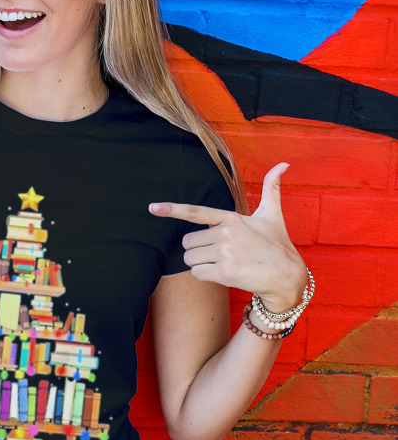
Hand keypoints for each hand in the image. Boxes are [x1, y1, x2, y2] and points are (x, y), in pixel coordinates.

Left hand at [149, 162, 306, 311]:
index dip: (172, 209)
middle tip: (219, 254)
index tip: (152, 208)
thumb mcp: (272, 214)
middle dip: (197, 250)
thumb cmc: (277, 244)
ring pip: (189, 259)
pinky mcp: (224, 272)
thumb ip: (271, 188)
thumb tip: (283, 163)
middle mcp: (225, 233)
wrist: (287, 276)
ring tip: (223, 263)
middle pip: (187, 243)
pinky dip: (205, 276)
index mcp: (231, 218)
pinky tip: (223, 274)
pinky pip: (197, 274)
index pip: (195, 212)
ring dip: (200, 264)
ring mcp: (224, 253)